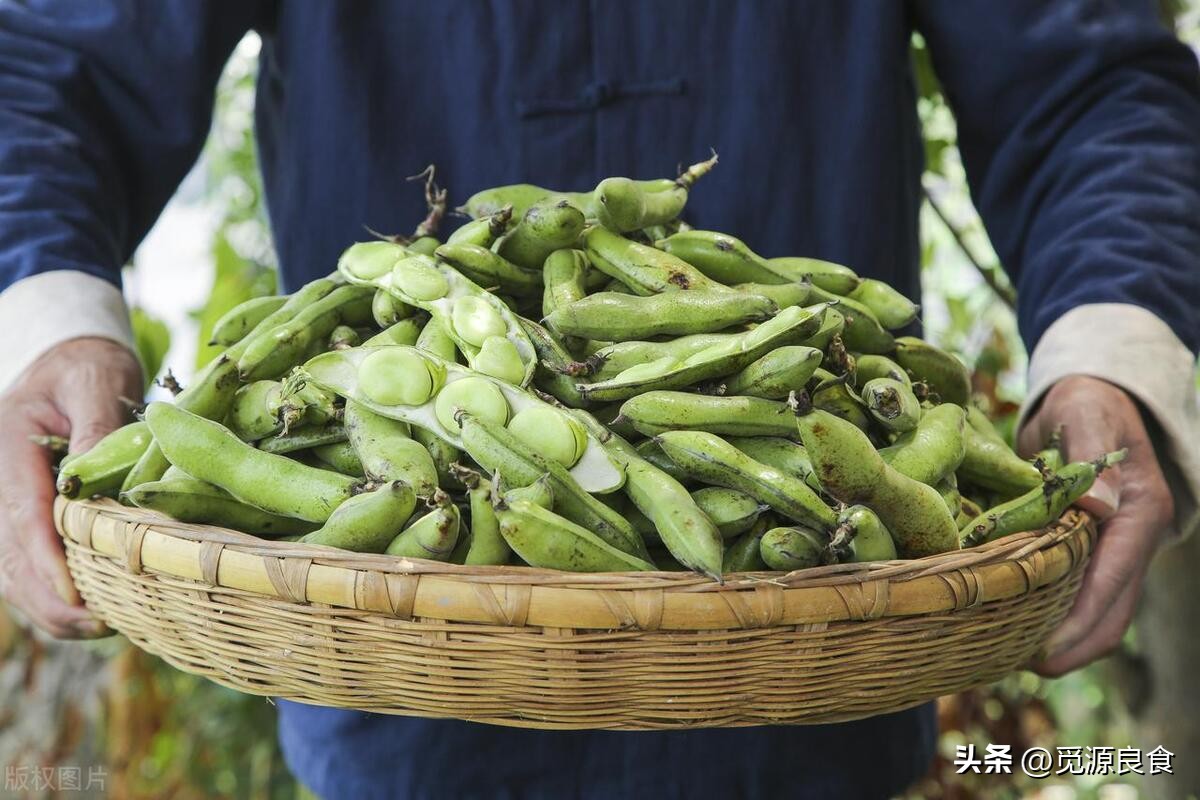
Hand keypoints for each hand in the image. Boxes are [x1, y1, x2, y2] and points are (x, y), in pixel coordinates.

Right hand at [0, 337, 142, 637]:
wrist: (70, 359)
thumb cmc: (87, 366)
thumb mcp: (95, 382)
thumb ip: (96, 427)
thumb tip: (96, 478)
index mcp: (7, 447)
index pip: (21, 514)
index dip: (45, 562)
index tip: (75, 597)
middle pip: (8, 556)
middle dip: (48, 599)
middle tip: (97, 626)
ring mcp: (4, 503)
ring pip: (10, 570)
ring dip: (48, 605)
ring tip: (98, 627)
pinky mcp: (22, 517)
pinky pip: (25, 563)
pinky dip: (51, 593)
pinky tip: (88, 613)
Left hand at [1017, 375, 1172, 675]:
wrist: (1088, 397)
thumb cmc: (1087, 402)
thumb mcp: (1089, 416)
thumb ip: (1092, 456)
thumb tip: (1099, 505)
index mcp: (1139, 513)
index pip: (1113, 579)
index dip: (1082, 619)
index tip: (1048, 650)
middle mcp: (1131, 539)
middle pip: (1111, 610)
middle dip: (1074, 645)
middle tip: (1024, 666)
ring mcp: (1112, 548)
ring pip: (1097, 608)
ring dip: (1063, 637)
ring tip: (1012, 656)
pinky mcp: (1089, 549)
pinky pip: (1078, 591)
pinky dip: (1053, 613)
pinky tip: (1014, 625)